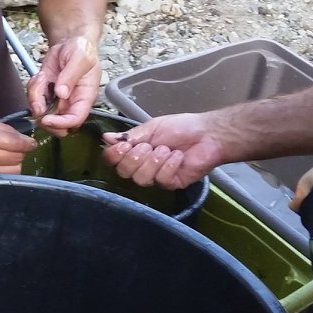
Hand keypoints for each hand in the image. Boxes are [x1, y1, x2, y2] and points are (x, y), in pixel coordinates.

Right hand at [0, 116, 36, 175]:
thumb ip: (2, 128)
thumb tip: (23, 137)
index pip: (17, 142)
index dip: (27, 143)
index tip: (30, 143)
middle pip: (18, 157)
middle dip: (20, 152)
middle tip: (13, 148)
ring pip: (15, 170)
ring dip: (14, 164)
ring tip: (5, 158)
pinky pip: (5, 178)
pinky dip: (6, 172)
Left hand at [28, 34, 100, 133]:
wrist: (69, 42)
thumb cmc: (81, 49)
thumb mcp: (80, 58)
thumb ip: (71, 75)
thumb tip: (62, 94)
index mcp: (85, 97)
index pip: (75, 120)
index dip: (61, 124)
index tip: (47, 119)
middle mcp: (71, 102)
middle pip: (56, 124)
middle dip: (43, 115)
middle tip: (38, 100)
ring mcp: (57, 99)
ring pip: (41, 112)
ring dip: (35, 97)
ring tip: (42, 78)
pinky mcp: (45, 92)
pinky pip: (33, 98)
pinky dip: (32, 88)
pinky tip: (40, 76)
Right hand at [100, 113, 226, 188]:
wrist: (206, 134)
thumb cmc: (180, 128)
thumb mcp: (152, 128)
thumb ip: (130, 136)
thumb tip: (106, 137)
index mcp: (134, 151)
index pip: (113, 160)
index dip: (114, 155)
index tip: (125, 144)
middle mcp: (142, 166)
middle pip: (124, 172)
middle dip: (135, 158)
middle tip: (149, 146)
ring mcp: (156, 177)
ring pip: (141, 179)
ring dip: (154, 161)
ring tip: (167, 150)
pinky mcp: (171, 184)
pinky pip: (161, 180)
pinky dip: (169, 165)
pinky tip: (178, 157)